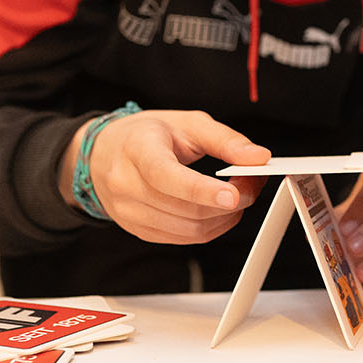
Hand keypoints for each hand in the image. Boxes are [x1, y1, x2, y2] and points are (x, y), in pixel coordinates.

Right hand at [60, 110, 270, 243]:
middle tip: (252, 185)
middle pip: (184, 209)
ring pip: (188, 230)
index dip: (202, 189)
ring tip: (239, 195)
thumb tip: (259, 157)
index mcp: (137, 150)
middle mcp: (127, 185)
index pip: (167, 177)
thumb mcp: (187, 123)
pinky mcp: (139, 231)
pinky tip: (220, 210)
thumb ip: (225, 140)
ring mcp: (129, 212)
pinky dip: (211, 228)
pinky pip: (184, 240)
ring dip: (224, 217)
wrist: (104, 154)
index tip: (234, 194)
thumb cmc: (147, 135)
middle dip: (229, 202)